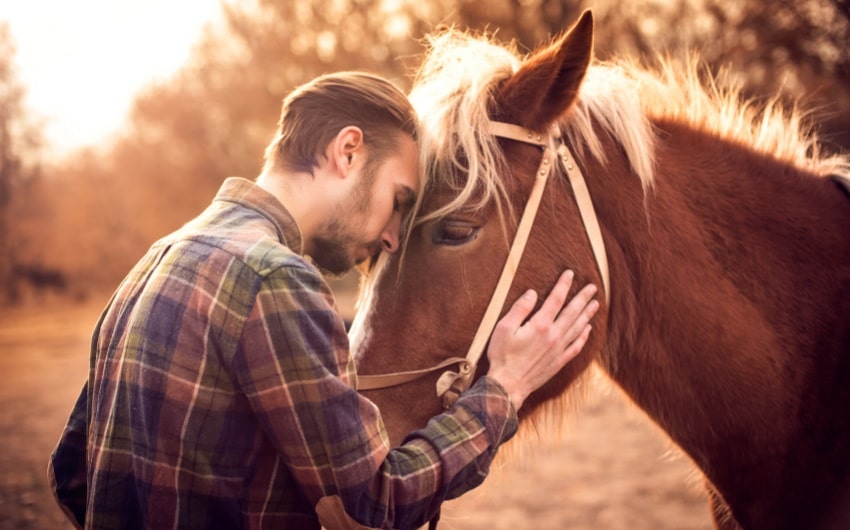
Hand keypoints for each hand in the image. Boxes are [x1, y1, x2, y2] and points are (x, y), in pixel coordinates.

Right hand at [486, 270, 598, 409]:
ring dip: (587, 314)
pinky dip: (584, 337)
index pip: (555, 300)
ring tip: (596, 304)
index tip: (570, 273)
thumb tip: (533, 293)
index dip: (563, 285)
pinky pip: (576, 347)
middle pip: (572, 312)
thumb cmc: (502, 356)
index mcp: (540, 325)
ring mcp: (558, 350)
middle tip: (593, 287)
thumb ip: (520, 309)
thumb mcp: (503, 328)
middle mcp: (553, 336)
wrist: (508, 385)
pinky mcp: (559, 362)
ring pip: (578, 328)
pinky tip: (588, 329)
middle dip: (583, 297)